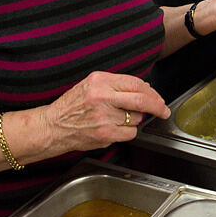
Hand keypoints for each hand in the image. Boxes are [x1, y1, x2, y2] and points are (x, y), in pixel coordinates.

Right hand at [41, 71, 169, 151]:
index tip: (157, 97)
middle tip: (163, 110)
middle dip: (158, 106)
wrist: (52, 126)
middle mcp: (102, 97)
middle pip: (141, 100)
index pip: (135, 83)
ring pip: (136, 118)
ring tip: (117, 119)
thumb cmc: (70, 106)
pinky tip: (114, 129)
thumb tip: (143, 88)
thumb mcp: (91, 85)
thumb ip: (116, 85)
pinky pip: (129, 133)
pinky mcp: (104, 134)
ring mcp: (104, 117)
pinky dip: (127, 132)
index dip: (151, 91)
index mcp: (100, 81)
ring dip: (134, 120)